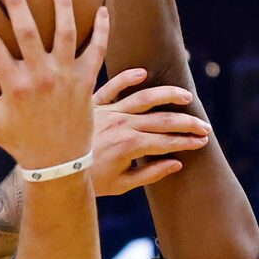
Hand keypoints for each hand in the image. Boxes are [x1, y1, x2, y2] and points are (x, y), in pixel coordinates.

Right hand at [0, 0, 107, 170]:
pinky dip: (101, 30)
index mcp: (14, 86)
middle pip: (29, 32)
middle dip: (18, 3)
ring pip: (66, 33)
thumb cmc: (19, 141)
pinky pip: (96, 50)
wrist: (58, 163)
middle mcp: (40, 77)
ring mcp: (66, 77)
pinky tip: (101, 8)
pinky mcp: (86, 81)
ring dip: (63, 5)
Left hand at [90, 68, 208, 195]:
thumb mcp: (121, 185)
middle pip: (163, 119)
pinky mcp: (93, 103)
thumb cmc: (88, 180)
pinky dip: (127, 78)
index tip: (204, 141)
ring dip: (168, 95)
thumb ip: (150, 174)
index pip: (168, 140)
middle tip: (205, 126)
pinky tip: (143, 73)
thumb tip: (177, 164)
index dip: (188, 141)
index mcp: (131, 145)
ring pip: (145, 97)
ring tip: (186, 96)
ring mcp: (108, 111)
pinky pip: (112, 86)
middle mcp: (123, 124)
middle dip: (187, 123)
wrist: (54, 168)